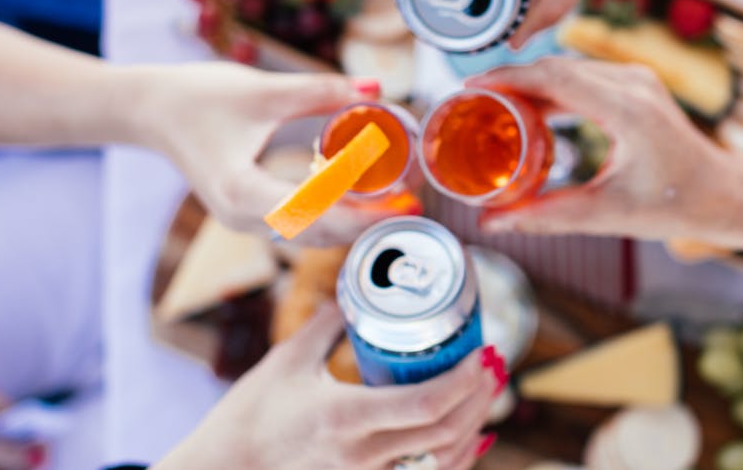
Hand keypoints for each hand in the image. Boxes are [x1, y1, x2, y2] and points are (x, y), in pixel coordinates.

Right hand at [131, 63, 404, 246]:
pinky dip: (334, 215)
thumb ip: (320, 90)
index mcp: (242, 193)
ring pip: (311, 235)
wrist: (149, 110)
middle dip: (369, 223)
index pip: (317, 217)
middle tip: (414, 203)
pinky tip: (363, 198)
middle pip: (320, 235)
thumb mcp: (262, 90)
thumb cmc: (196, 97)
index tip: (405, 204)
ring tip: (398, 201)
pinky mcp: (249, 213)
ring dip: (354, 223)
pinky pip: (300, 225)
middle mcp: (243, 218)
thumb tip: (375, 87)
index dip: (366, 216)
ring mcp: (244, 221)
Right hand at [154, 304, 502, 469]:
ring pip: (442, 461)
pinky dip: (454, 456)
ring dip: (473, 427)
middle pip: (446, 433)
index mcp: (345, 417)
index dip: (465, 381)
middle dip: (480, 399)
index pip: (426, 404)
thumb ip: (327, 324)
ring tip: (486, 393)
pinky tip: (468, 435)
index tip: (483, 353)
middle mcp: (361, 455)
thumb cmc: (249, 417)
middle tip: (493, 366)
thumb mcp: (286, 361)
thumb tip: (356, 290)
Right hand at [472, 57, 742, 249]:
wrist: (722, 193)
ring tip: (491, 106)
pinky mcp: (637, 85)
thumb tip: (492, 224)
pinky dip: (552, 88)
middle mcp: (632, 84)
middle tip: (470, 102)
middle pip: (555, 67)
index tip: (470, 88)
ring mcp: (636, 80)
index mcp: (627, 110)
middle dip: (510, 80)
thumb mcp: (606, 214)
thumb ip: (546, 216)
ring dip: (529, 83)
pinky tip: (528, 110)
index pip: (554, 78)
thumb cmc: (674, 205)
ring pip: (568, 69)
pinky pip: (584, 76)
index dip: (507, 78)